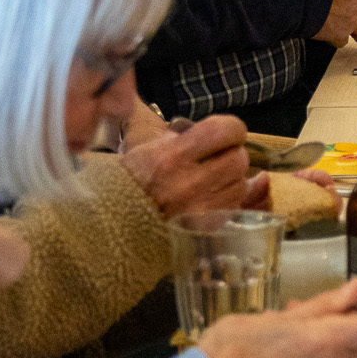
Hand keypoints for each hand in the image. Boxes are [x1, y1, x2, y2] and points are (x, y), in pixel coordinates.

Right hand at [120, 114, 251, 216]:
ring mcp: (201, 210)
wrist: (115, 219)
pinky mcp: (207, 228)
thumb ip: (187, 134)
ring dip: (233, 179)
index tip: (225, 133)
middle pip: (239, 160)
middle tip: (218, 157)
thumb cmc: (133, 177)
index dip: (231, 129)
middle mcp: (190, 183)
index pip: (226, 131)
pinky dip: (229, 199)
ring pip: (241, 186)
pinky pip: (234, 207)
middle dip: (232, 154)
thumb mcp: (152, 144)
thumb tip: (224, 132)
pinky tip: (213, 195)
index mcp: (173, 155)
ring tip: (213, 178)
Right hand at [198, 281, 356, 357]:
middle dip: (355, 321)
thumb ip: (324, 305)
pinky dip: (326, 356)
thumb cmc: (234, 350)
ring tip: (299, 325)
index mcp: (327, 342)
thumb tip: (356, 288)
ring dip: (337, 338)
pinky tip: (296, 347)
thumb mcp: (277, 317)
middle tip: (324, 308)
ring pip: (353, 356)